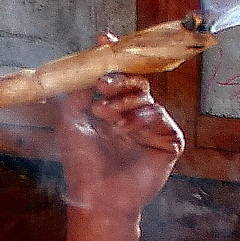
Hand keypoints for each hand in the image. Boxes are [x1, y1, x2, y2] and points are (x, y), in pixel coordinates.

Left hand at [55, 42, 183, 222]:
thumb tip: (87, 69)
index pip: (117, 78)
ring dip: (125, 102)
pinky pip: (161, 118)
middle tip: (103, 85)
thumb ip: (78, 94)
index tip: (105, 40)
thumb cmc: (83, 167)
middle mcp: (132, 116)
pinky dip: (142, 119)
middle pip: (136, 82)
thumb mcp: (71, 124)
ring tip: (105, 116)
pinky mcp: (168, 143)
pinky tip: (125, 129)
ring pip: (147, 97)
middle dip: (118, 79)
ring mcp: (151, 129)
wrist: (98, 200)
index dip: (113, 58)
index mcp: (111, 110)